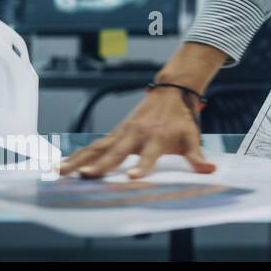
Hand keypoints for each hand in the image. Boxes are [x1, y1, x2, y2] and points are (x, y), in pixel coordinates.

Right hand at [58, 43, 225, 178]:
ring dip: (79, 160)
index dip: (141, 166)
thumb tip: (210, 170)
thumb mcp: (192, 137)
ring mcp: (122, 134)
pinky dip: (77, 155)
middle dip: (100, 165)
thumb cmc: (181, 119)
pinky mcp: (114, 134)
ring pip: (97, 148)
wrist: (171, 93)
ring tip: (60, 173)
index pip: (148, 156)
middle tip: (86, 176)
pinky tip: (61, 166)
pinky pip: (93, 146)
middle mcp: (136, 135)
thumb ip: (198, 156)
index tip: (131, 177)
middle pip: (116, 152)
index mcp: (156, 138)